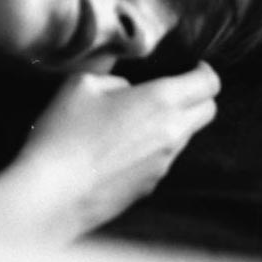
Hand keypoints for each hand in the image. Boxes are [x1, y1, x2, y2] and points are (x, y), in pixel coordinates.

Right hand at [10, 61, 219, 242]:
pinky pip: (161, 161)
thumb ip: (114, 81)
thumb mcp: (81, 85)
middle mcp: (171, 133)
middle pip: (208, 111)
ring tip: (130, 124)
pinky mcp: (149, 187)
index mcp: (160, 100)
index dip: (205, 72)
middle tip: (169, 92)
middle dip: (196, 97)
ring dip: (169, 125)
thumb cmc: (63, 133)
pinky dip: (149, 151)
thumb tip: (126, 91)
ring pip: (184, 137)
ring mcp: (163, 164)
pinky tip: (115, 153)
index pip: (208, 84)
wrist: (53, 193)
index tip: (193, 68)